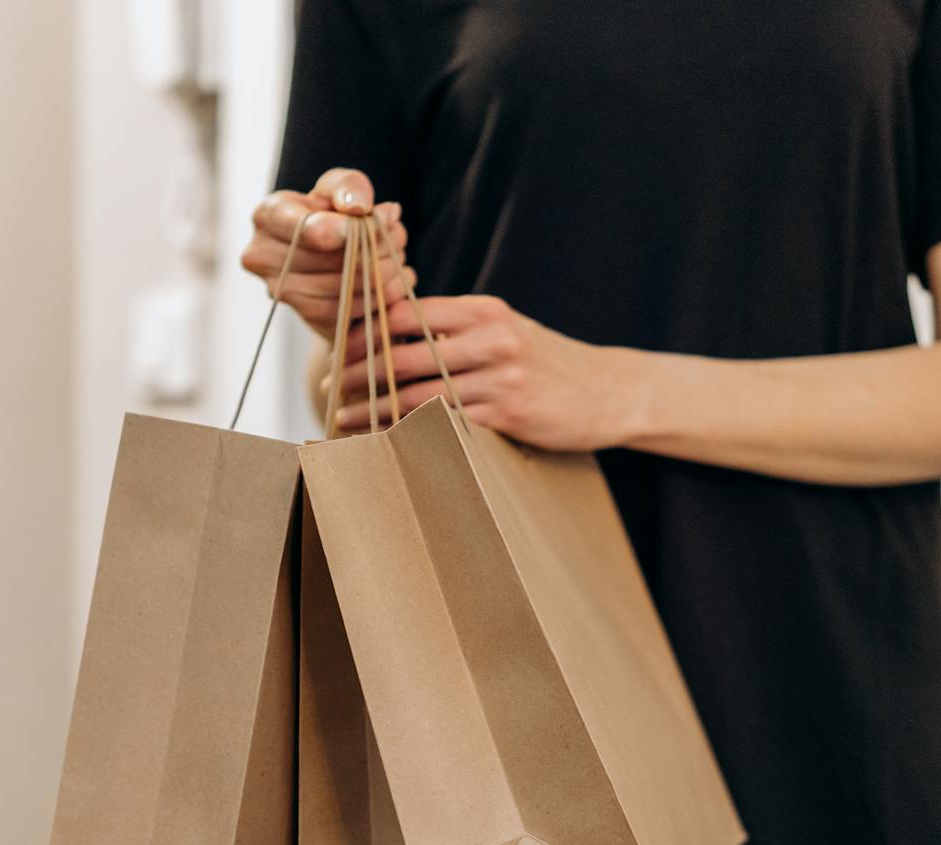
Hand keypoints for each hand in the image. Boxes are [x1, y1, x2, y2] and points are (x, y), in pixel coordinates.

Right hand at [241, 167, 415, 340]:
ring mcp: (281, 292)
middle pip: (329, 261)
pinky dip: (378, 299)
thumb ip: (348, 186)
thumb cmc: (331, 213)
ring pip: (342, 290)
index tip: (371, 220)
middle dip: (375, 247)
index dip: (342, 229)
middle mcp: (263, 257)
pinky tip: (392, 282)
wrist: (328, 253)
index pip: (302, 227)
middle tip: (399, 235)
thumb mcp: (338, 187)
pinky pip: (347, 313)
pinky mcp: (304, 318)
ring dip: (383, 274)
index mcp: (267, 217)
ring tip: (399, 256)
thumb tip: (357, 207)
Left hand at [330, 295, 639, 450]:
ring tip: (346, 418)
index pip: (407, 311)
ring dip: (375, 408)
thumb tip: (393, 331)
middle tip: (330, 388)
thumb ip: (456, 328)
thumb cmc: (546, 363)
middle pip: (405, 353)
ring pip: (419, 393)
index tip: (337, 348)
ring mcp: (501, 377)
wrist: (610, 392)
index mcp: (483, 310)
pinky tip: (387, 438)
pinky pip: (447, 423)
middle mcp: (491, 338)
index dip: (365, 329)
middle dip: (360, 372)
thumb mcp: (505, 329)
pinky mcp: (509, 415)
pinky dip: (410, 431)